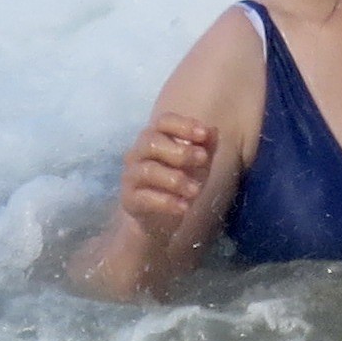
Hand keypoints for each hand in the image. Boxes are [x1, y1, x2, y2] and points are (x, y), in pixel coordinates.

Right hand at [119, 114, 218, 236]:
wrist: (160, 219)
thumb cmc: (181, 181)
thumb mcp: (199, 164)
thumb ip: (205, 147)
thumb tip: (212, 131)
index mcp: (155, 137)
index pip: (163, 121)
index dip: (183, 125)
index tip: (204, 135)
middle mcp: (138, 153)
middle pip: (151, 142)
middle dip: (181, 151)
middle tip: (203, 160)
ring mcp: (131, 176)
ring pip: (148, 170)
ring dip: (176, 180)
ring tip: (196, 191)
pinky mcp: (128, 200)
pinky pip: (144, 198)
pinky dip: (167, 202)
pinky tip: (184, 207)